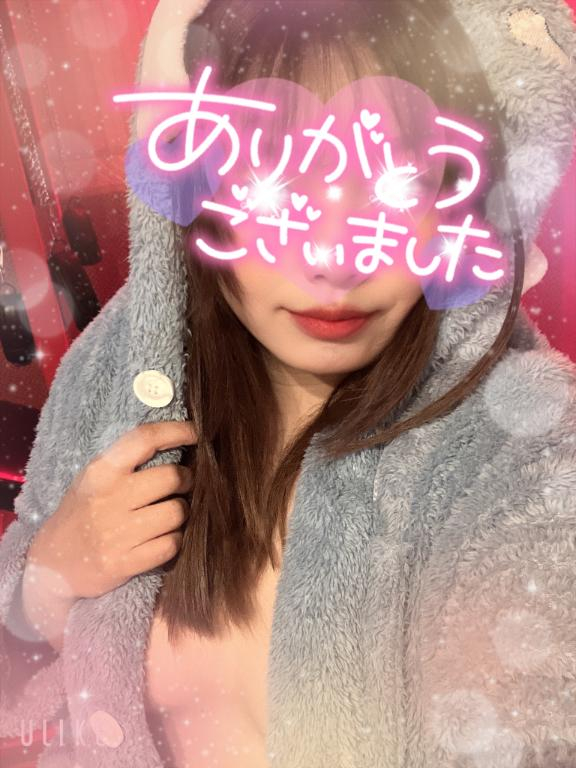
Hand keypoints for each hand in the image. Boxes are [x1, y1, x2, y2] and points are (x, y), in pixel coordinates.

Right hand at [24, 420, 196, 601]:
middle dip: (186, 479)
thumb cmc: (82, 514)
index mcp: (101, 472)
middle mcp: (109, 498)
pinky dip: (173, 540)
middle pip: (172, 477)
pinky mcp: (124, 563)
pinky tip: (162, 538)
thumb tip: (177, 443)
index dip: (176, 432)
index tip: (195, 433)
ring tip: (169, 514)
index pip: (144, 439)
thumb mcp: (93, 479)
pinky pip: (171, 544)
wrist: (53, 564)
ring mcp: (117, 532)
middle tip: (182, 484)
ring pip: (177, 512)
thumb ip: (126, 463)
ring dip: (181, 513)